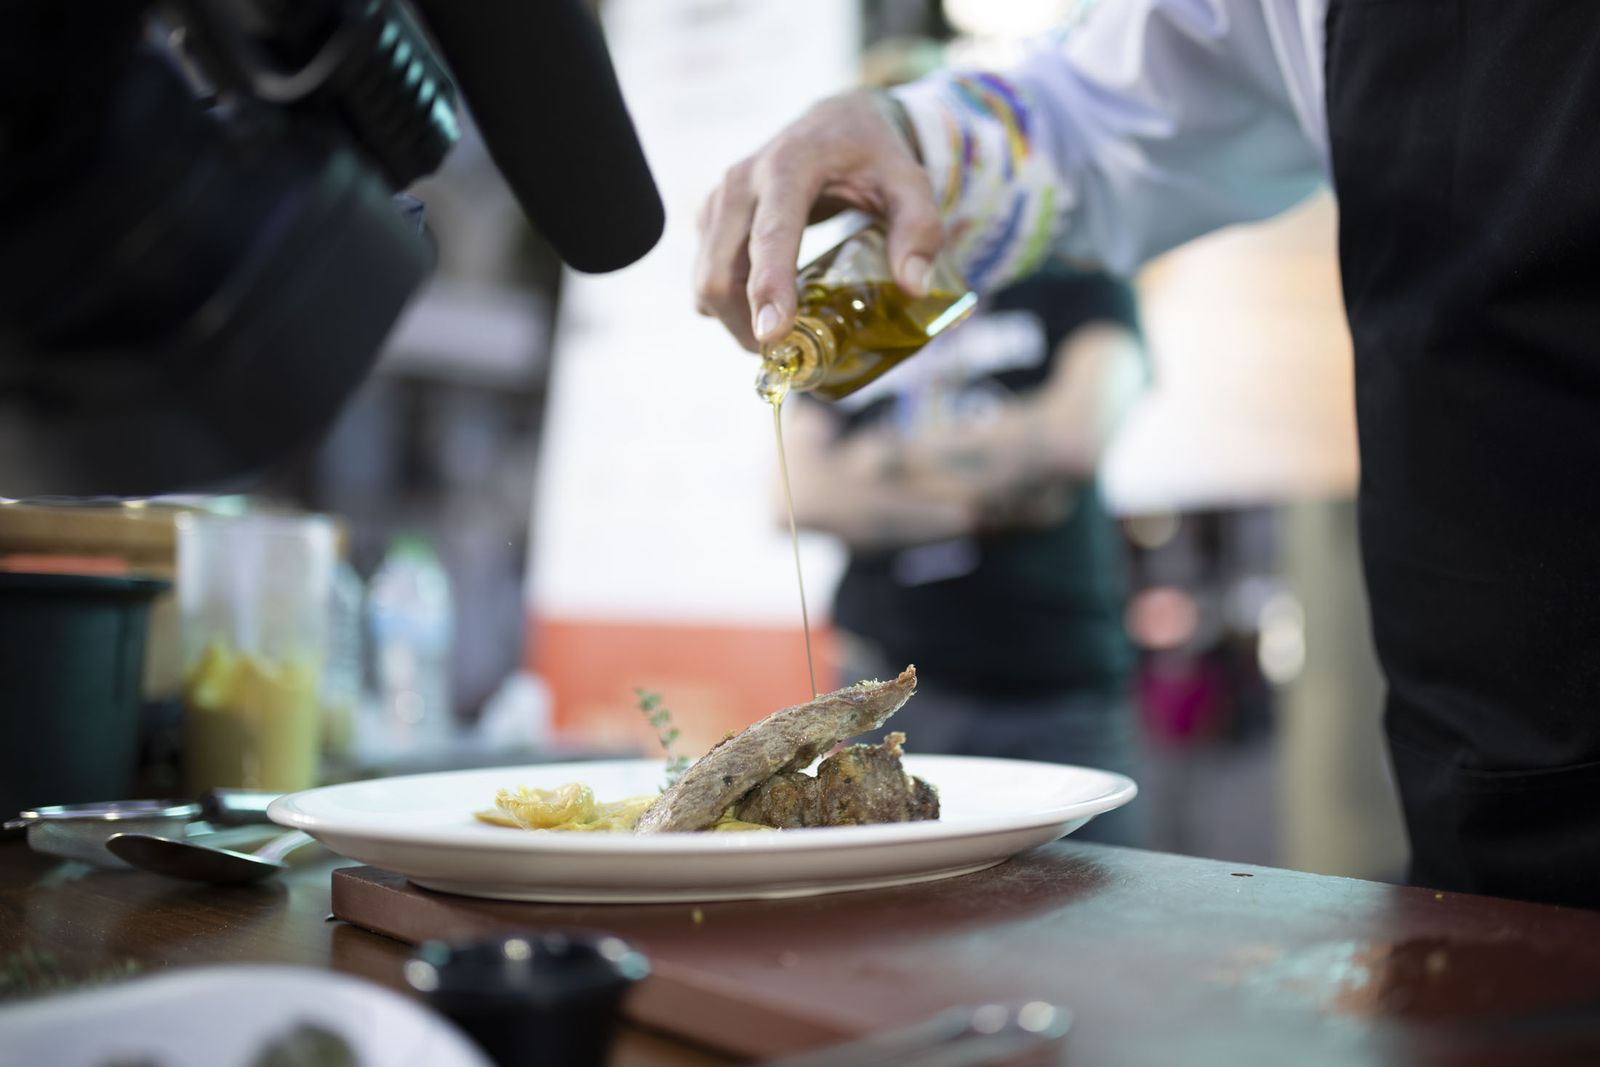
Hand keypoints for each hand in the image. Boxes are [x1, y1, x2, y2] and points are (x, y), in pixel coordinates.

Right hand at [694, 91, 944, 350]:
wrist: (833, 123)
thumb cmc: (872, 155)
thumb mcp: (910, 181)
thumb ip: (919, 229)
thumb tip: (913, 288)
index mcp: (788, 166)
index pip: (770, 235)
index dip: (768, 287)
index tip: (773, 335)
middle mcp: (742, 182)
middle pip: (721, 270)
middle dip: (746, 324)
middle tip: (788, 355)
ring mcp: (719, 200)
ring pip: (706, 280)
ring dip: (735, 321)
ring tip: (780, 337)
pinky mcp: (710, 218)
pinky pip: (706, 275)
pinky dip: (730, 305)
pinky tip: (767, 309)